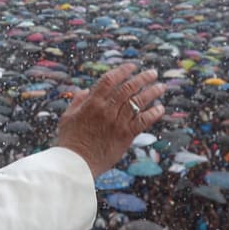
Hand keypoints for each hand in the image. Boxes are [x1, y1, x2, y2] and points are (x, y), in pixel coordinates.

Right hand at [56, 63, 164, 178]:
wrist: (76, 164)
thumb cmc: (69, 141)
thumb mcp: (67, 117)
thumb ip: (77, 101)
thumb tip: (86, 90)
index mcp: (92, 103)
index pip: (109, 80)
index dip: (122, 70)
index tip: (132, 66)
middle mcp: (106, 110)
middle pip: (128, 88)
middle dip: (142, 78)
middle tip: (152, 73)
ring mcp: (117, 123)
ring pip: (138, 102)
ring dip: (151, 92)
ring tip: (161, 87)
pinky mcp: (125, 136)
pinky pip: (142, 121)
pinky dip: (153, 114)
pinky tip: (160, 109)